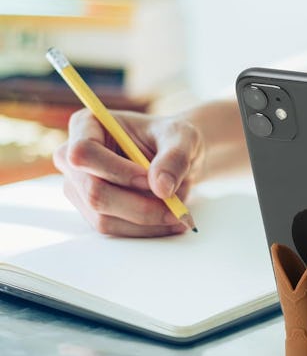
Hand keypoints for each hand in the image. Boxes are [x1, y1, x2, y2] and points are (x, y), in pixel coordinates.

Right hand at [53, 109, 204, 236]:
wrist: (175, 159)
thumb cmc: (173, 139)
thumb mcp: (184, 137)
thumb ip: (175, 157)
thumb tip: (161, 188)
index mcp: (87, 125)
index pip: (83, 152)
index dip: (116, 170)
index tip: (150, 179)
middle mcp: (73, 158)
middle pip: (93, 191)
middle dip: (138, 205)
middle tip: (175, 208)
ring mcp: (79, 188)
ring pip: (103, 217)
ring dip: (145, 220)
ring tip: (178, 212)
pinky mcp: (92, 212)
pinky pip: (114, 229)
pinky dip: (145, 229)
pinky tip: (170, 221)